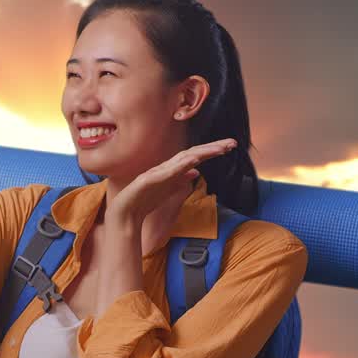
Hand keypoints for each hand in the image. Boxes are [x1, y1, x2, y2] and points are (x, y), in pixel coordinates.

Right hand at [108, 138, 237, 223]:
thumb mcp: (168, 190)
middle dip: (213, 148)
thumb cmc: (144, 201)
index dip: (212, 151)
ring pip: (184, 158)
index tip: (229, 147)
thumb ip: (181, 180)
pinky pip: (168, 171)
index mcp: (172, 170)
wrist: (125, 214)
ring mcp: (158, 172)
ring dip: (202, 153)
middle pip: (193, 153)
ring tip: (220, 149)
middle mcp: (166, 167)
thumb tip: (196, 170)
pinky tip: (195, 159)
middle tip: (233, 143)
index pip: (196, 157)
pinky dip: (182, 164)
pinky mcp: (149, 180)